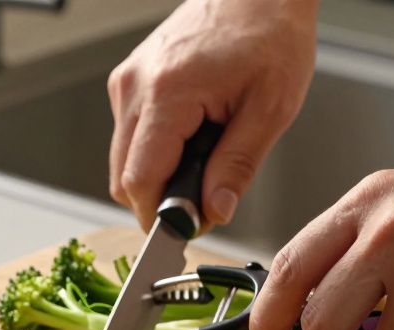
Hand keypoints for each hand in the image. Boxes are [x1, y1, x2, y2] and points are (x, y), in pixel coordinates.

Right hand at [108, 0, 317, 230]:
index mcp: (168, 94)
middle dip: (159, 200)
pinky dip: (155, 150)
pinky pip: (129, 135)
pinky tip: (190, 134)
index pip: (140, 180)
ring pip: (123, 160)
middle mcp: (135, 87)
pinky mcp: (129, 81)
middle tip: (203, 199)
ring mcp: (127, 82)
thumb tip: (213, 211)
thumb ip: (237, 166)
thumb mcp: (270, 108)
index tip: (186, 230)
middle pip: (123, 177)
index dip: (159, 216)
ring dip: (158, 174)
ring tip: (204, 155)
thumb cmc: (269, 35)